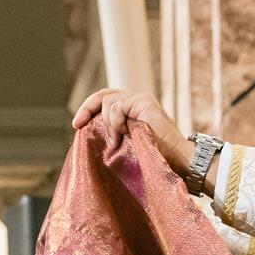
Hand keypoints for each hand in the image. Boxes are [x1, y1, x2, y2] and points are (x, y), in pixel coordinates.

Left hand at [72, 89, 192, 173]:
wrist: (178, 159)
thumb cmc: (155, 157)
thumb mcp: (128, 142)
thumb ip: (114, 132)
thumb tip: (90, 131)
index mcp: (132, 108)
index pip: (105, 99)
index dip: (88, 108)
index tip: (77, 125)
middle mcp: (136, 100)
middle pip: (103, 94)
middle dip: (87, 108)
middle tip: (78, 124)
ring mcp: (141, 99)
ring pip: (108, 101)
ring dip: (109, 122)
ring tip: (119, 138)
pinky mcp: (145, 102)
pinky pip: (117, 107)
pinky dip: (116, 121)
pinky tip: (125, 132)